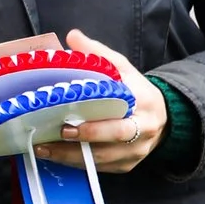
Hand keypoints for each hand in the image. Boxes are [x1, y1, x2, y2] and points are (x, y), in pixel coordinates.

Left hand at [34, 30, 165, 171]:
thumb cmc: (135, 92)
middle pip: (114, 137)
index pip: (121, 111)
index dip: (96, 121)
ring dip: (70, 155)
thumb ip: (98, 54)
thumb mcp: (123, 68)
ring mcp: (135, 152)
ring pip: (102, 158)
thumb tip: (72, 36)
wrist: (162, 120)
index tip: (69, 118)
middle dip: (84, 137)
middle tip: (57, 133)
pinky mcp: (126, 165)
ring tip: (42, 148)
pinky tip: (53, 156)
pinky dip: (75, 162)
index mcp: (143, 102)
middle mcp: (144, 130)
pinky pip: (98, 167)